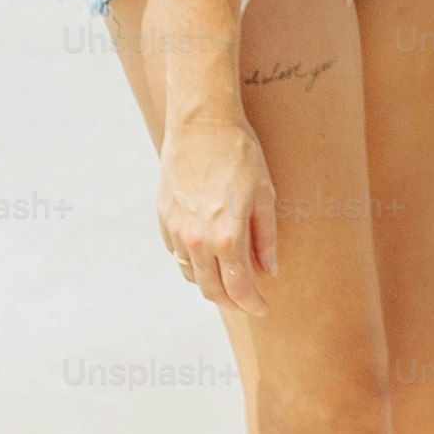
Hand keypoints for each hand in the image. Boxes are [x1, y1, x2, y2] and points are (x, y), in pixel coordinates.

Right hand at [156, 110, 277, 314]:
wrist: (201, 124)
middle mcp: (196, 239)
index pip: (238, 286)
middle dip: (230, 301)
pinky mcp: (163, 219)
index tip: (262, 309)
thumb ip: (266, 237)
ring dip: (210, 281)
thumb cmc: (240, 154)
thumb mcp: (265, 193)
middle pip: (211, 289)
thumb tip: (269, 270)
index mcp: (226, 235)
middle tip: (247, 301)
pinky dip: (193, 260)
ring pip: (191, 274)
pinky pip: (176, 253)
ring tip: (229, 277)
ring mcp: (176, 230)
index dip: (251, 303)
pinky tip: (208, 252)